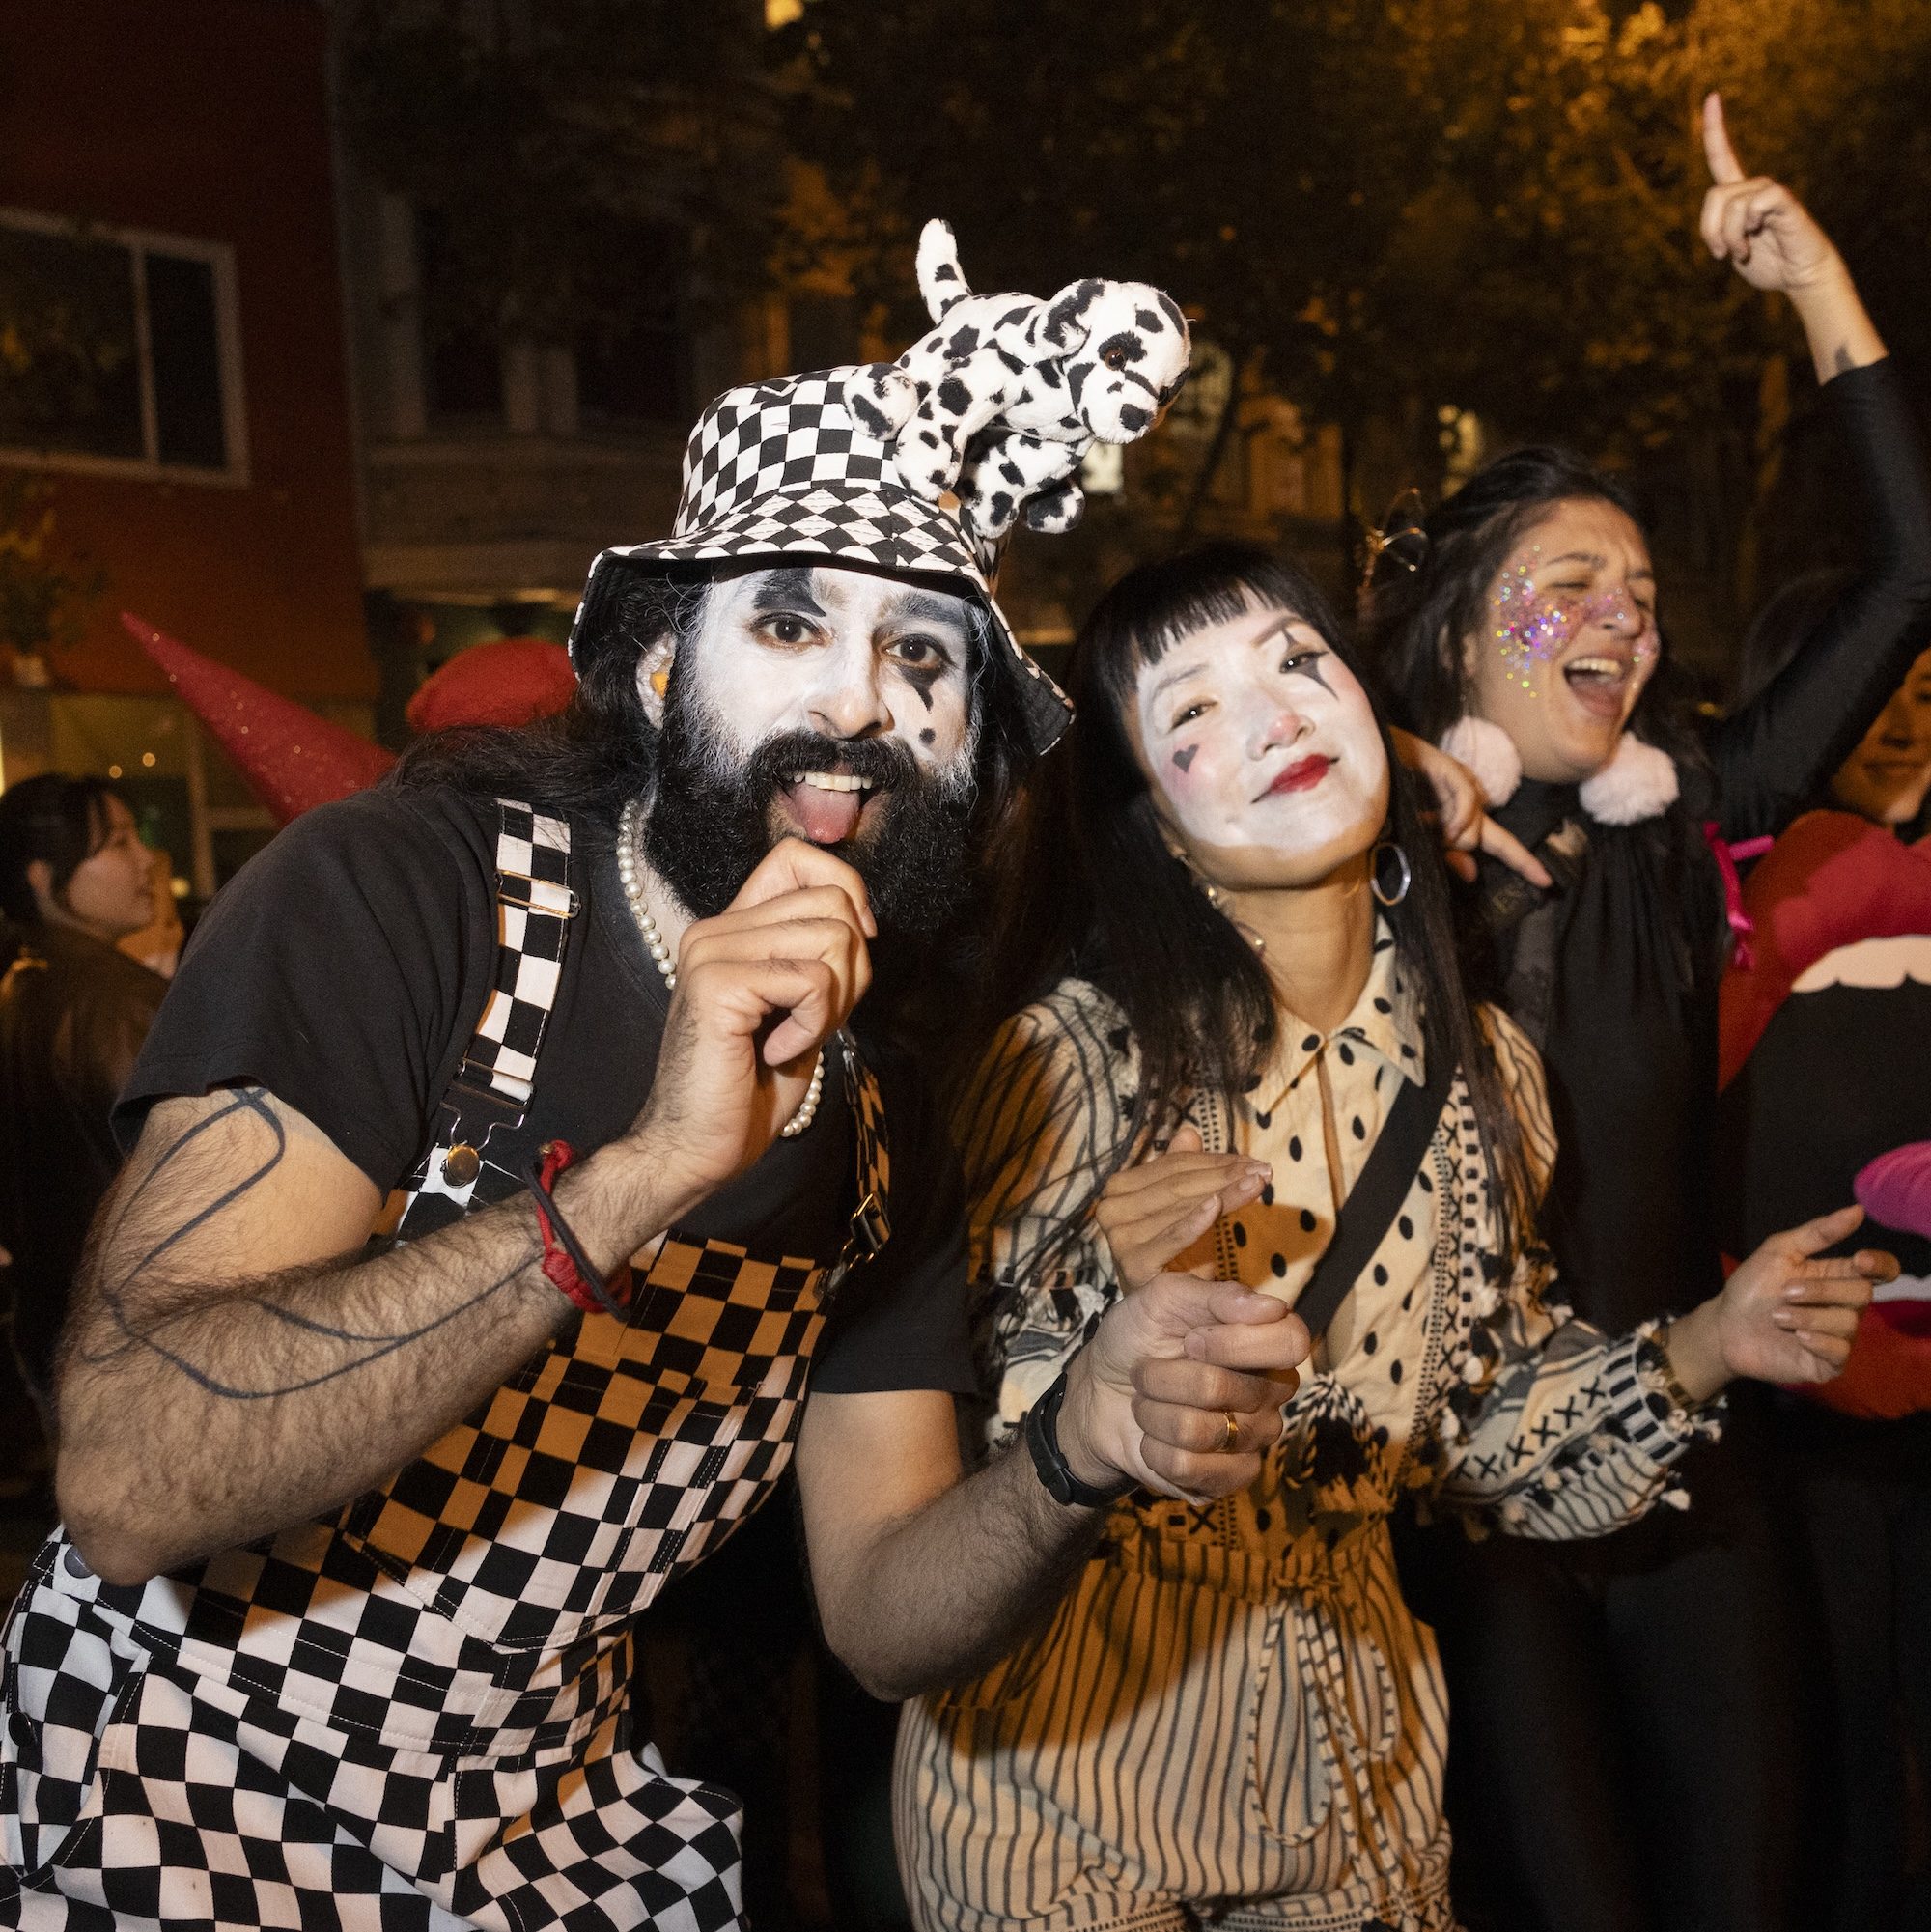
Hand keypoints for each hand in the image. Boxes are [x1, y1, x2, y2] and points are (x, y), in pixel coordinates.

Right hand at [629, 839, 874, 1211]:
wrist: (696, 1149)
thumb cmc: (747, 1091)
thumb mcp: (801, 1012)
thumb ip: (821, 961)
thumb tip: (864, 926)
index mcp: (733, 930)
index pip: (796, 857)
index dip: (846, 890)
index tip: (854, 950)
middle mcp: (716, 929)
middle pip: (833, 901)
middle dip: (852, 969)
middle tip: (815, 1021)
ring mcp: (712, 952)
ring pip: (832, 937)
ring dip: (833, 1002)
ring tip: (793, 1039)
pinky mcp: (717, 983)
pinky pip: (812, 980)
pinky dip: (813, 1025)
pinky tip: (776, 1052)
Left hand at [1058, 1274, 1310, 1502]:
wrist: (1097, 1394)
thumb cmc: (1137, 1339)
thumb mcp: (1163, 1300)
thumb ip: (1216, 1296)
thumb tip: (1272, 1307)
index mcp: (1267, 1343)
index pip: (1290, 1342)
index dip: (1236, 1342)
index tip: (1191, 1339)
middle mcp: (1272, 1391)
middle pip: (1234, 1389)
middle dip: (1170, 1377)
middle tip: (1151, 1370)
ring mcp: (1255, 1438)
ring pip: (1204, 1431)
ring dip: (1155, 1414)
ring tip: (1148, 1404)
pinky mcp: (1231, 1477)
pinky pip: (1194, 1469)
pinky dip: (1156, 1450)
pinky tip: (1153, 1440)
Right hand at [1094, 1124, 1268, 1292]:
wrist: (1160, 1310)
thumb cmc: (1175, 1254)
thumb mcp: (1180, 1208)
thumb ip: (1181, 1170)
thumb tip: (1188, 1133)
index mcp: (1120, 1187)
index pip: (1175, 1165)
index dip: (1215, 1160)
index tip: (1253, 1161)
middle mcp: (1112, 1208)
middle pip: (1179, 1183)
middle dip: (1225, 1174)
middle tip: (1264, 1171)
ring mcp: (1120, 1237)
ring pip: (1182, 1205)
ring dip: (1224, 1192)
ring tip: (1259, 1183)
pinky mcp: (1134, 1264)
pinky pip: (1173, 1236)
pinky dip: (1196, 1220)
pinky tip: (1219, 1206)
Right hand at [1391, 729, 1550, 888]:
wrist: (1363, 767)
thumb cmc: (1386, 802)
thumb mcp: (1415, 840)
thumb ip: (1445, 855)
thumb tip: (1474, 873)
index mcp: (1462, 817)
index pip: (1500, 844)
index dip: (1523, 862)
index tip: (1549, 883)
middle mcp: (1468, 799)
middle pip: (1485, 837)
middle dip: (1458, 845)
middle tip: (1422, 832)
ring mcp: (1460, 781)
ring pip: (1476, 825)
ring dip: (1450, 834)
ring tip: (1417, 822)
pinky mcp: (1449, 767)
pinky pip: (1468, 800)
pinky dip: (1458, 818)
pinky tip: (1442, 826)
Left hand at [1667, 1204, 1895, 1397]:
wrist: (1725, 1326)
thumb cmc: (1752, 1287)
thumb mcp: (1779, 1251)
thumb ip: (1818, 1232)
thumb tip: (1858, 1210)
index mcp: (1838, 1276)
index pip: (1881, 1270)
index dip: (1880, 1265)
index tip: (1859, 1260)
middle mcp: (1844, 1306)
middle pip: (1862, 1294)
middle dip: (1822, 1290)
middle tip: (1785, 1292)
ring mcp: (1838, 1335)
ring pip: (1848, 1323)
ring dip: (1808, 1317)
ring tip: (1777, 1317)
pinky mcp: (1827, 1362)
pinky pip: (1840, 1352)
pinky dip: (1818, 1341)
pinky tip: (1796, 1337)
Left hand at [1699, 93, 1841, 297]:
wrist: (1800, 276)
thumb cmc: (1767, 263)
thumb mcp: (1731, 248)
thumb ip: (1718, 230)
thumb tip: (1717, 223)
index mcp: (1739, 195)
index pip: (1723, 157)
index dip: (1716, 128)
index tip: (1712, 97)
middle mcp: (1754, 187)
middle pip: (1713, 195)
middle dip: (1709, 230)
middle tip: (1721, 254)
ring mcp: (1769, 192)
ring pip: (1730, 204)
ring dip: (1729, 237)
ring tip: (1742, 251)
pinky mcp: (1783, 200)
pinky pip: (1754, 203)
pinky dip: (1746, 226)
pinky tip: (1758, 234)